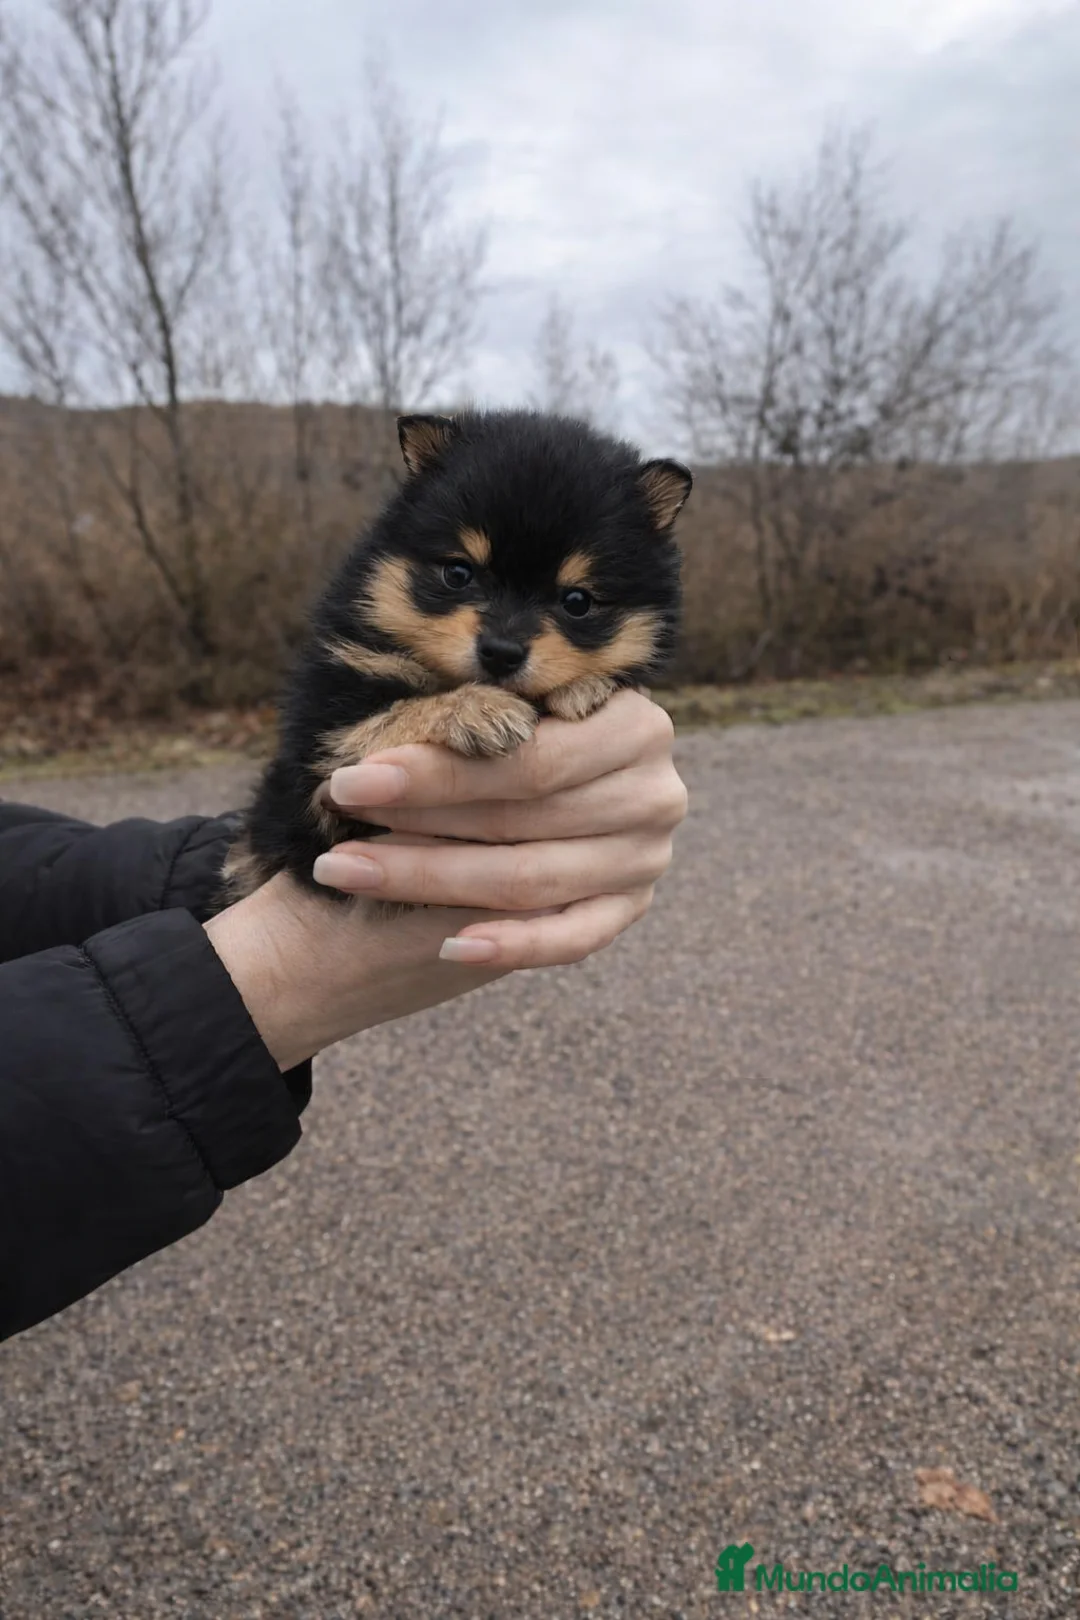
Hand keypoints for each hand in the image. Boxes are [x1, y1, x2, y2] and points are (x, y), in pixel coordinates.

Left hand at [312, 689, 687, 970]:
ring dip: (430, 879)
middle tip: (337, 825)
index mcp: (634, 721)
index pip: (529, 759)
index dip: (438, 772)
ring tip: (349, 871)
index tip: (353, 780)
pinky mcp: (629, 909)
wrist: (545, 784)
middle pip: (522, 819)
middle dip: (418, 821)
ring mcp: (646, 858)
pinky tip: (449, 949)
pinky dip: (510, 944)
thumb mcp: (502, 700)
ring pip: (530, 881)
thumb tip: (383, 717)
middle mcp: (655, 791)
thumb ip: (471, 705)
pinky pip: (571, 938)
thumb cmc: (506, 728)